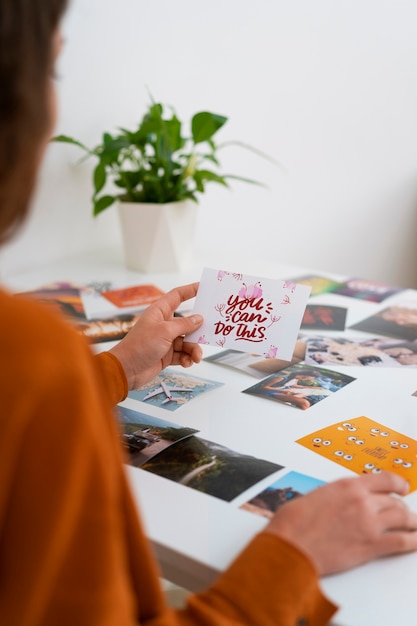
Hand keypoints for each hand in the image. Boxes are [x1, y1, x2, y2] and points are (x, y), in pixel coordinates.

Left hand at [109, 282, 203, 388]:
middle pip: (187, 323)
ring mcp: (165, 340)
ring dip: (193, 350)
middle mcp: (164, 324)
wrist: (127, 370)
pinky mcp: (166, 355)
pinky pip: (183, 354)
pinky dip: (187, 359)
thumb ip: (184, 325)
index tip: (204, 287)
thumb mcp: (165, 331)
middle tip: (210, 334)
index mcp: (160, 312)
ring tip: (196, 357)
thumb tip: (199, 318)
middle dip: (198, 331)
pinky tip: (187, 363)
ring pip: (187, 341)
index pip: (177, 296)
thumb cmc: (140, 345)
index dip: (191, 290)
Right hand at [264, 472, 416, 574]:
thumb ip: (334, 496)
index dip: (398, 484)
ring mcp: (369, 524)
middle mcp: (362, 501)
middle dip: (401, 507)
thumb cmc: (294, 522)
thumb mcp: (315, 496)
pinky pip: (402, 542)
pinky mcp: (371, 546)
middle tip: (403, 512)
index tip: (402, 488)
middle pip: (395, 501)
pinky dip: (413, 541)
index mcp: (348, 486)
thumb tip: (338, 502)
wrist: (291, 545)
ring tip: (413, 525)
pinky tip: (415, 541)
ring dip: (411, 522)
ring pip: (403, 518)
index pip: (385, 479)